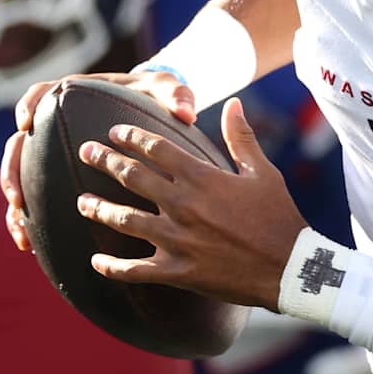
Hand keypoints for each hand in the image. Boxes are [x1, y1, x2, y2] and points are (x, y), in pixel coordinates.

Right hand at [0, 69, 199, 252]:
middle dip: (12, 171)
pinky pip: (37, 198)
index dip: (29, 105)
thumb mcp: (165, 90)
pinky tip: (30, 245)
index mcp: (76, 97)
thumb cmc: (155, 96)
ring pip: (21, 178)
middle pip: (19, 145)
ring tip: (22, 233)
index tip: (26, 123)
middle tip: (17, 197)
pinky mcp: (59, 176)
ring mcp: (53, 153)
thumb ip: (176, 95)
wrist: (152, 109)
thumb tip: (187, 112)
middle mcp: (56, 126)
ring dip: (17, 206)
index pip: (42, 94)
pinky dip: (30, 220)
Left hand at [74, 97, 308, 310]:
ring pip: (124, 220)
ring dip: (98, 208)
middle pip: (132, 176)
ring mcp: (177, 239)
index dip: (131, 137)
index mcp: (202, 177)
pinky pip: (135, 270)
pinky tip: (94, 263)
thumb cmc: (279, 216)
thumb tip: (233, 103)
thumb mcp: (263, 172)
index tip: (114, 131)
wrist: (290, 267)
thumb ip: (241, 137)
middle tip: (85, 151)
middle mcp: (183, 205)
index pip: (156, 149)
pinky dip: (112, 268)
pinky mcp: (178, 270)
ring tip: (81, 201)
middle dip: (104, 160)